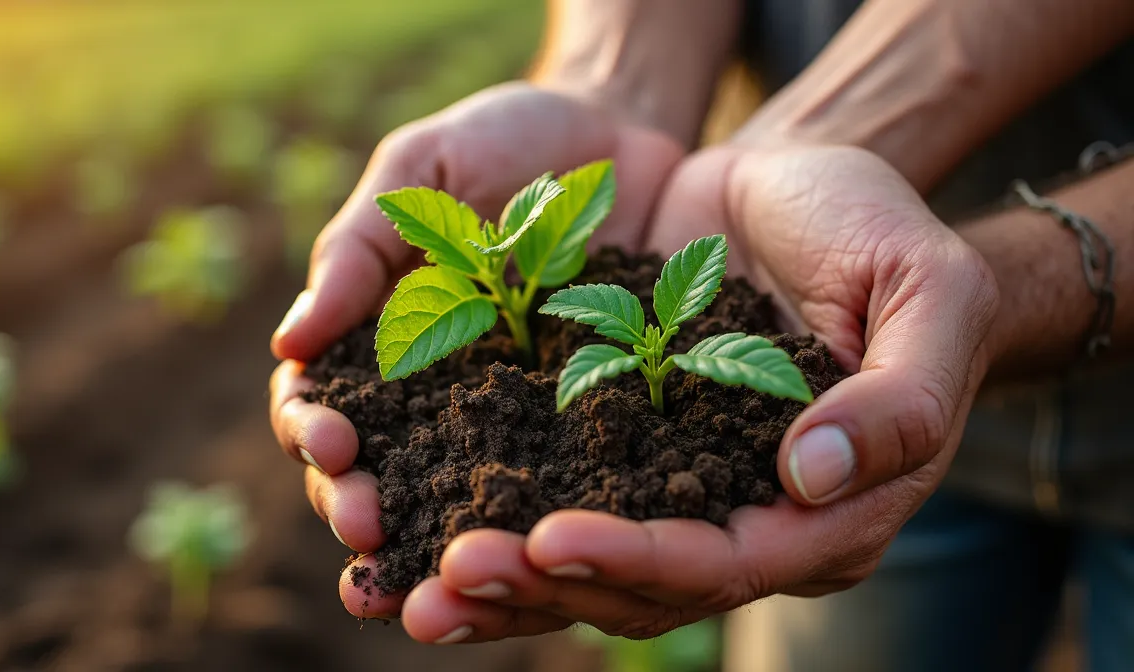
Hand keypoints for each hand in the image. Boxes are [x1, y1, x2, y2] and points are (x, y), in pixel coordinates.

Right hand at [268, 81, 684, 615]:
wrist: (621, 135)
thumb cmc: (505, 143)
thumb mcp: (421, 171)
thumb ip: (358, 249)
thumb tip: (289, 341)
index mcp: (374, 341)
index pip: (319, 405)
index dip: (314, 430)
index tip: (334, 440)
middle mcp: (431, 399)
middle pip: (374, 475)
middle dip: (359, 506)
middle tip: (370, 528)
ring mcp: (507, 422)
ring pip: (453, 506)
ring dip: (432, 548)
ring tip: (431, 579)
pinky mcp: (582, 433)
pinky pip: (555, 493)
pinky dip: (537, 535)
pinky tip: (540, 562)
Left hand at [401, 145, 999, 643]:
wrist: (804, 188)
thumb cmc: (882, 235)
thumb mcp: (927, 294)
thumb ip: (899, 398)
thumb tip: (811, 478)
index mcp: (831, 509)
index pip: (732, 560)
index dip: (642, 558)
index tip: (551, 539)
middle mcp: (750, 521)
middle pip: (644, 585)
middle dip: (547, 583)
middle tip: (452, 573)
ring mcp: (679, 489)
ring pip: (588, 566)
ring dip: (504, 580)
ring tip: (415, 583)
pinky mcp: (620, 447)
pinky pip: (553, 500)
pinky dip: (493, 521)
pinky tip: (420, 527)